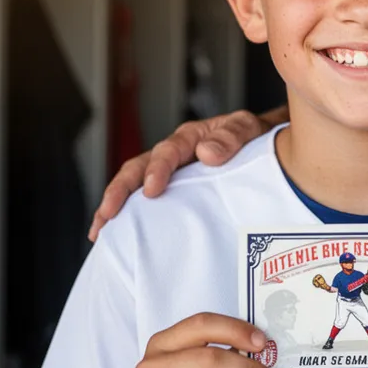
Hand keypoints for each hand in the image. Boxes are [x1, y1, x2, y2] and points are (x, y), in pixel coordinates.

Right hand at [90, 109, 277, 240]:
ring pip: (134, 187)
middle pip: (137, 169)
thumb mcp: (248, 129)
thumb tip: (205, 153)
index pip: (167, 151)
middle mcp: (174, 155)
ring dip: (114, 207)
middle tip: (107, 215)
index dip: (157, 169)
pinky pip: (147, 204)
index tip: (152, 189)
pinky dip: (130, 218)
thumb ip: (231, 136)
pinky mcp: (175, 194)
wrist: (267, 148)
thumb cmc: (255, 138)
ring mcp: (172, 175)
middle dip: (119, 192)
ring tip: (99, 231)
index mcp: (190, 138)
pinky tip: (117, 237)